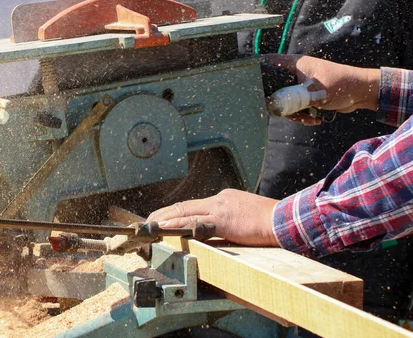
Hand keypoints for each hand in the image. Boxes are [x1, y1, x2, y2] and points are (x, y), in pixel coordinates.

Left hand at [146, 189, 279, 246]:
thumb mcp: (244, 218)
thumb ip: (228, 222)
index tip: (162, 216)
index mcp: (223, 199)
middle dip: (164, 213)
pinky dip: (177, 225)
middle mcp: (218, 200)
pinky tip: (165, 229)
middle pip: (184, 205)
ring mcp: (220, 208)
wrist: (284, 220)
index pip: (193, 205)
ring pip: (185, 211)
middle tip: (148, 221)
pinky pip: (194, 223)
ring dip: (165, 219)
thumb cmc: (269, 222)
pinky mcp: (223, 220)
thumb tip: (217, 231)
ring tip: (150, 225)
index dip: (175, 211)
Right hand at [264, 55, 380, 124]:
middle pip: (274, 88)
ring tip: (309, 119)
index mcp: (294, 64)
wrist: (362, 93)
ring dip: (294, 114)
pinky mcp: (306, 94)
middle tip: (287, 113)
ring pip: (285, 100)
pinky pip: (296, 106)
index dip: (256, 73)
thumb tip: (273, 105)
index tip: (251, 88)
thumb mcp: (313, 92)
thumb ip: (292, 98)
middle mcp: (294, 72)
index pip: (267, 63)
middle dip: (280, 104)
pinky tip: (314, 120)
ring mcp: (300, 84)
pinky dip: (302, 115)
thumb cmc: (340, 85)